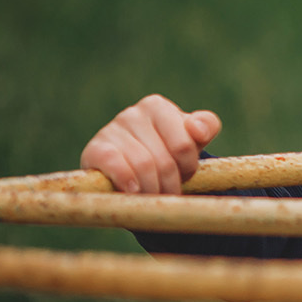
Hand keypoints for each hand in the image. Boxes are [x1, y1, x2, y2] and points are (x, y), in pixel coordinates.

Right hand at [81, 95, 222, 193]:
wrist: (126, 171)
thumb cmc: (166, 152)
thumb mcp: (191, 139)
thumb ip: (206, 127)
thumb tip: (197, 130)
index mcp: (157, 107)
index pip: (184, 145)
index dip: (188, 167)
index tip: (185, 174)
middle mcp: (132, 114)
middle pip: (165, 160)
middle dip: (171, 183)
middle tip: (170, 192)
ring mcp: (111, 130)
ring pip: (144, 166)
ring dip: (153, 189)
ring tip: (154, 195)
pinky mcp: (95, 150)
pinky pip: (117, 166)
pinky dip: (129, 182)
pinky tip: (133, 190)